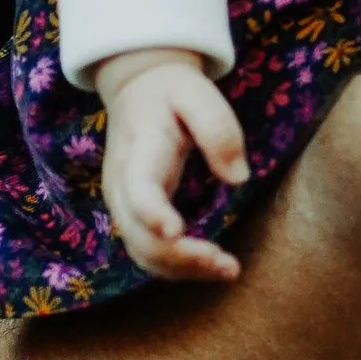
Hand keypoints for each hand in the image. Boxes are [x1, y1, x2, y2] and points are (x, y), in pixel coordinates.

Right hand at [96, 49, 249, 284]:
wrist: (137, 89)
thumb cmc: (170, 91)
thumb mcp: (197, 94)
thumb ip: (218, 129)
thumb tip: (238, 178)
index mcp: (138, 150)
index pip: (138, 187)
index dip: (152, 212)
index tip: (176, 232)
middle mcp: (122, 185)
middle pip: (138, 235)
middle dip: (179, 256)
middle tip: (225, 264)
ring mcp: (124, 204)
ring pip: (143, 252)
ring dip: (182, 269)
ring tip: (227, 270)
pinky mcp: (133, 215)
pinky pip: (149, 251)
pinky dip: (179, 266)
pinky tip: (213, 268)